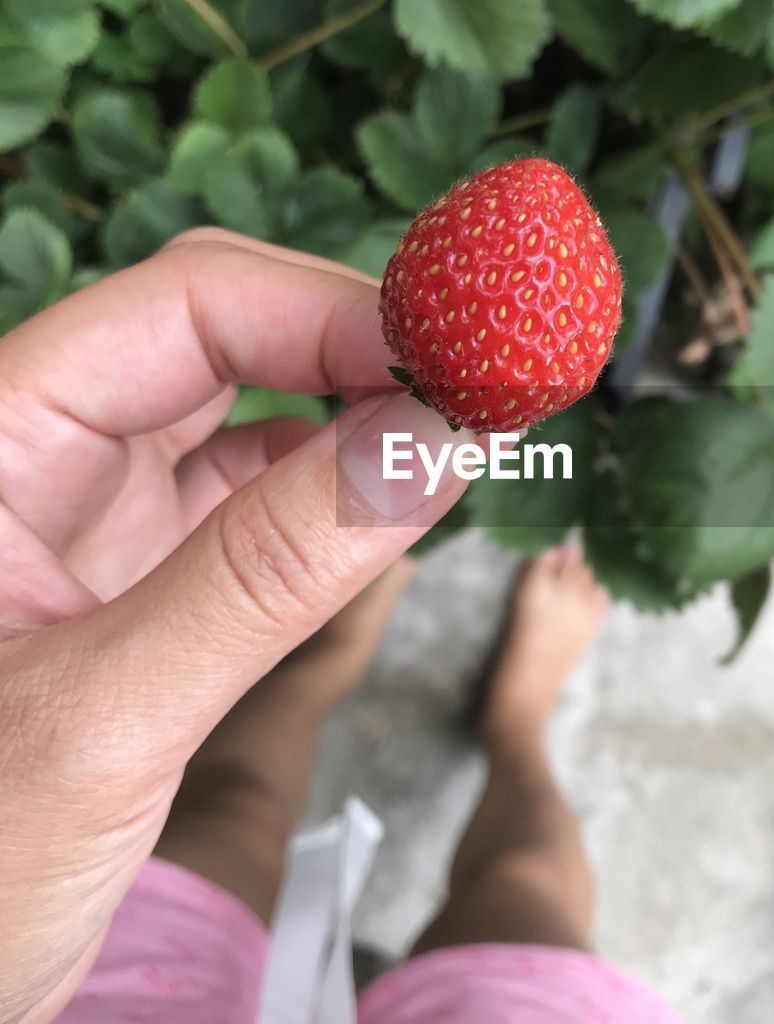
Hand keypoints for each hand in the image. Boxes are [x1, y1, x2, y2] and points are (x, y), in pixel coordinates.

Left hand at [0, 230, 471, 1023]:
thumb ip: (266, 573)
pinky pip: (253, 499)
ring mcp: (89, 516)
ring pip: (244, 408)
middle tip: (480, 379)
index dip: (332, 311)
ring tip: (460, 427)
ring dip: (356, 407)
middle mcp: (39, 454)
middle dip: (355, 340)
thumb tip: (432, 441)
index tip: (458, 357)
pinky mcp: (135, 580)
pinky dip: (334, 490)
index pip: (185, 306)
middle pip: (221, 329)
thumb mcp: (104, 718)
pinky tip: (395, 499)